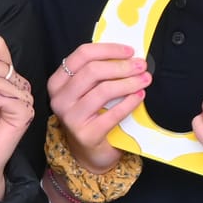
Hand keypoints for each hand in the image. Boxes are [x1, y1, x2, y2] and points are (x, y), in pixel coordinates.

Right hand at [47, 41, 150, 171]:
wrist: (89, 153)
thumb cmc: (91, 117)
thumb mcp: (87, 92)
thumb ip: (99, 73)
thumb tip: (127, 55)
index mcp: (58, 82)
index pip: (82, 55)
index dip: (108, 49)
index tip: (130, 51)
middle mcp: (60, 99)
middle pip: (93, 71)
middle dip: (121, 66)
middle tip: (141, 66)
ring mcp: (71, 118)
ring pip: (103, 90)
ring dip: (128, 83)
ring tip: (144, 80)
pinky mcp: (86, 135)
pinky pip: (113, 113)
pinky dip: (129, 102)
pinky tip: (140, 96)